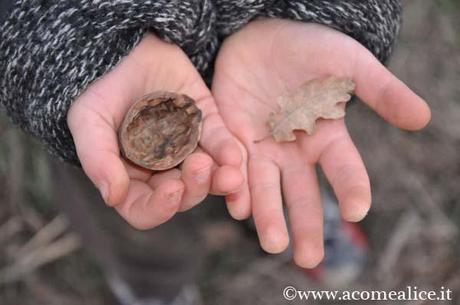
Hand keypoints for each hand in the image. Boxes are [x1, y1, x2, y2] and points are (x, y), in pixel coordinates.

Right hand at [67, 33, 242, 229]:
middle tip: (199, 166)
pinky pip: (222, 145)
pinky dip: (229, 153)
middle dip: (195, 188)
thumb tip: (113, 197)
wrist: (124, 47)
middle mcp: (160, 169)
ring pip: (208, 176)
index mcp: (130, 176)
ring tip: (230, 174)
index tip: (172, 190)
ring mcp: (185, 149)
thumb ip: (98, 159)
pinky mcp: (206, 126)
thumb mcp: (89, 120)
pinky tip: (235, 156)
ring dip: (220, 180)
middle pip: (183, 195)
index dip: (160, 208)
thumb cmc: (99, 86)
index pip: (144, 209)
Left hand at [212, 19, 430, 266]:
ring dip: (267, 216)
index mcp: (326, 137)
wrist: (261, 34)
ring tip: (273, 243)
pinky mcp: (232, 139)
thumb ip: (380, 91)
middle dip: (305, 225)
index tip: (358, 210)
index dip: (352, 188)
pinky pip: (233, 168)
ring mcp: (262, 148)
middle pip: (302, 193)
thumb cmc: (309, 47)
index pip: (343, 169)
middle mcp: (294, 151)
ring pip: (265, 188)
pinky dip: (235, 186)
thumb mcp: (348, 64)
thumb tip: (423, 118)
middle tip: (308, 259)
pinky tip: (239, 207)